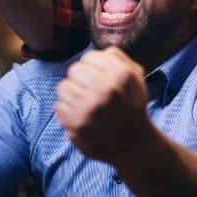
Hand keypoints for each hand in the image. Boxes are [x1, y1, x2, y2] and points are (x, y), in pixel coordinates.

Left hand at [55, 47, 153, 162]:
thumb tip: (99, 52)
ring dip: (72, 95)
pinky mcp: (77, 124)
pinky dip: (67, 112)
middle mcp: (106, 89)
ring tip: (85, 104)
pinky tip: (82, 117)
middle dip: (81, 80)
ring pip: (63, 87)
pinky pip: (59, 107)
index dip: (93, 67)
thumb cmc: (132, 107)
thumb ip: (119, 59)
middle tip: (91, 92)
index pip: (89, 57)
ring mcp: (90, 108)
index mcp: (122, 75)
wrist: (134, 145)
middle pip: (74, 70)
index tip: (99, 78)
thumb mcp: (137, 79)